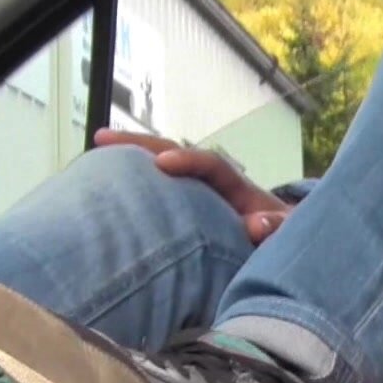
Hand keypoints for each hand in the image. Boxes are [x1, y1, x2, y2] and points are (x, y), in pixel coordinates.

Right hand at [93, 128, 290, 244]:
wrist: (291, 242)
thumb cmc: (289, 240)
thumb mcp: (291, 235)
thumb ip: (279, 229)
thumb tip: (256, 225)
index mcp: (239, 191)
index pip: (212, 167)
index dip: (188, 162)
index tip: (162, 165)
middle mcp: (215, 187)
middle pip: (175, 154)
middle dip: (140, 145)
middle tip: (102, 139)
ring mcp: (199, 198)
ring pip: (161, 171)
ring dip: (129, 163)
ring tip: (91, 159)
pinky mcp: (188, 214)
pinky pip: (158, 197)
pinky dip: (133, 191)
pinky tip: (102, 194)